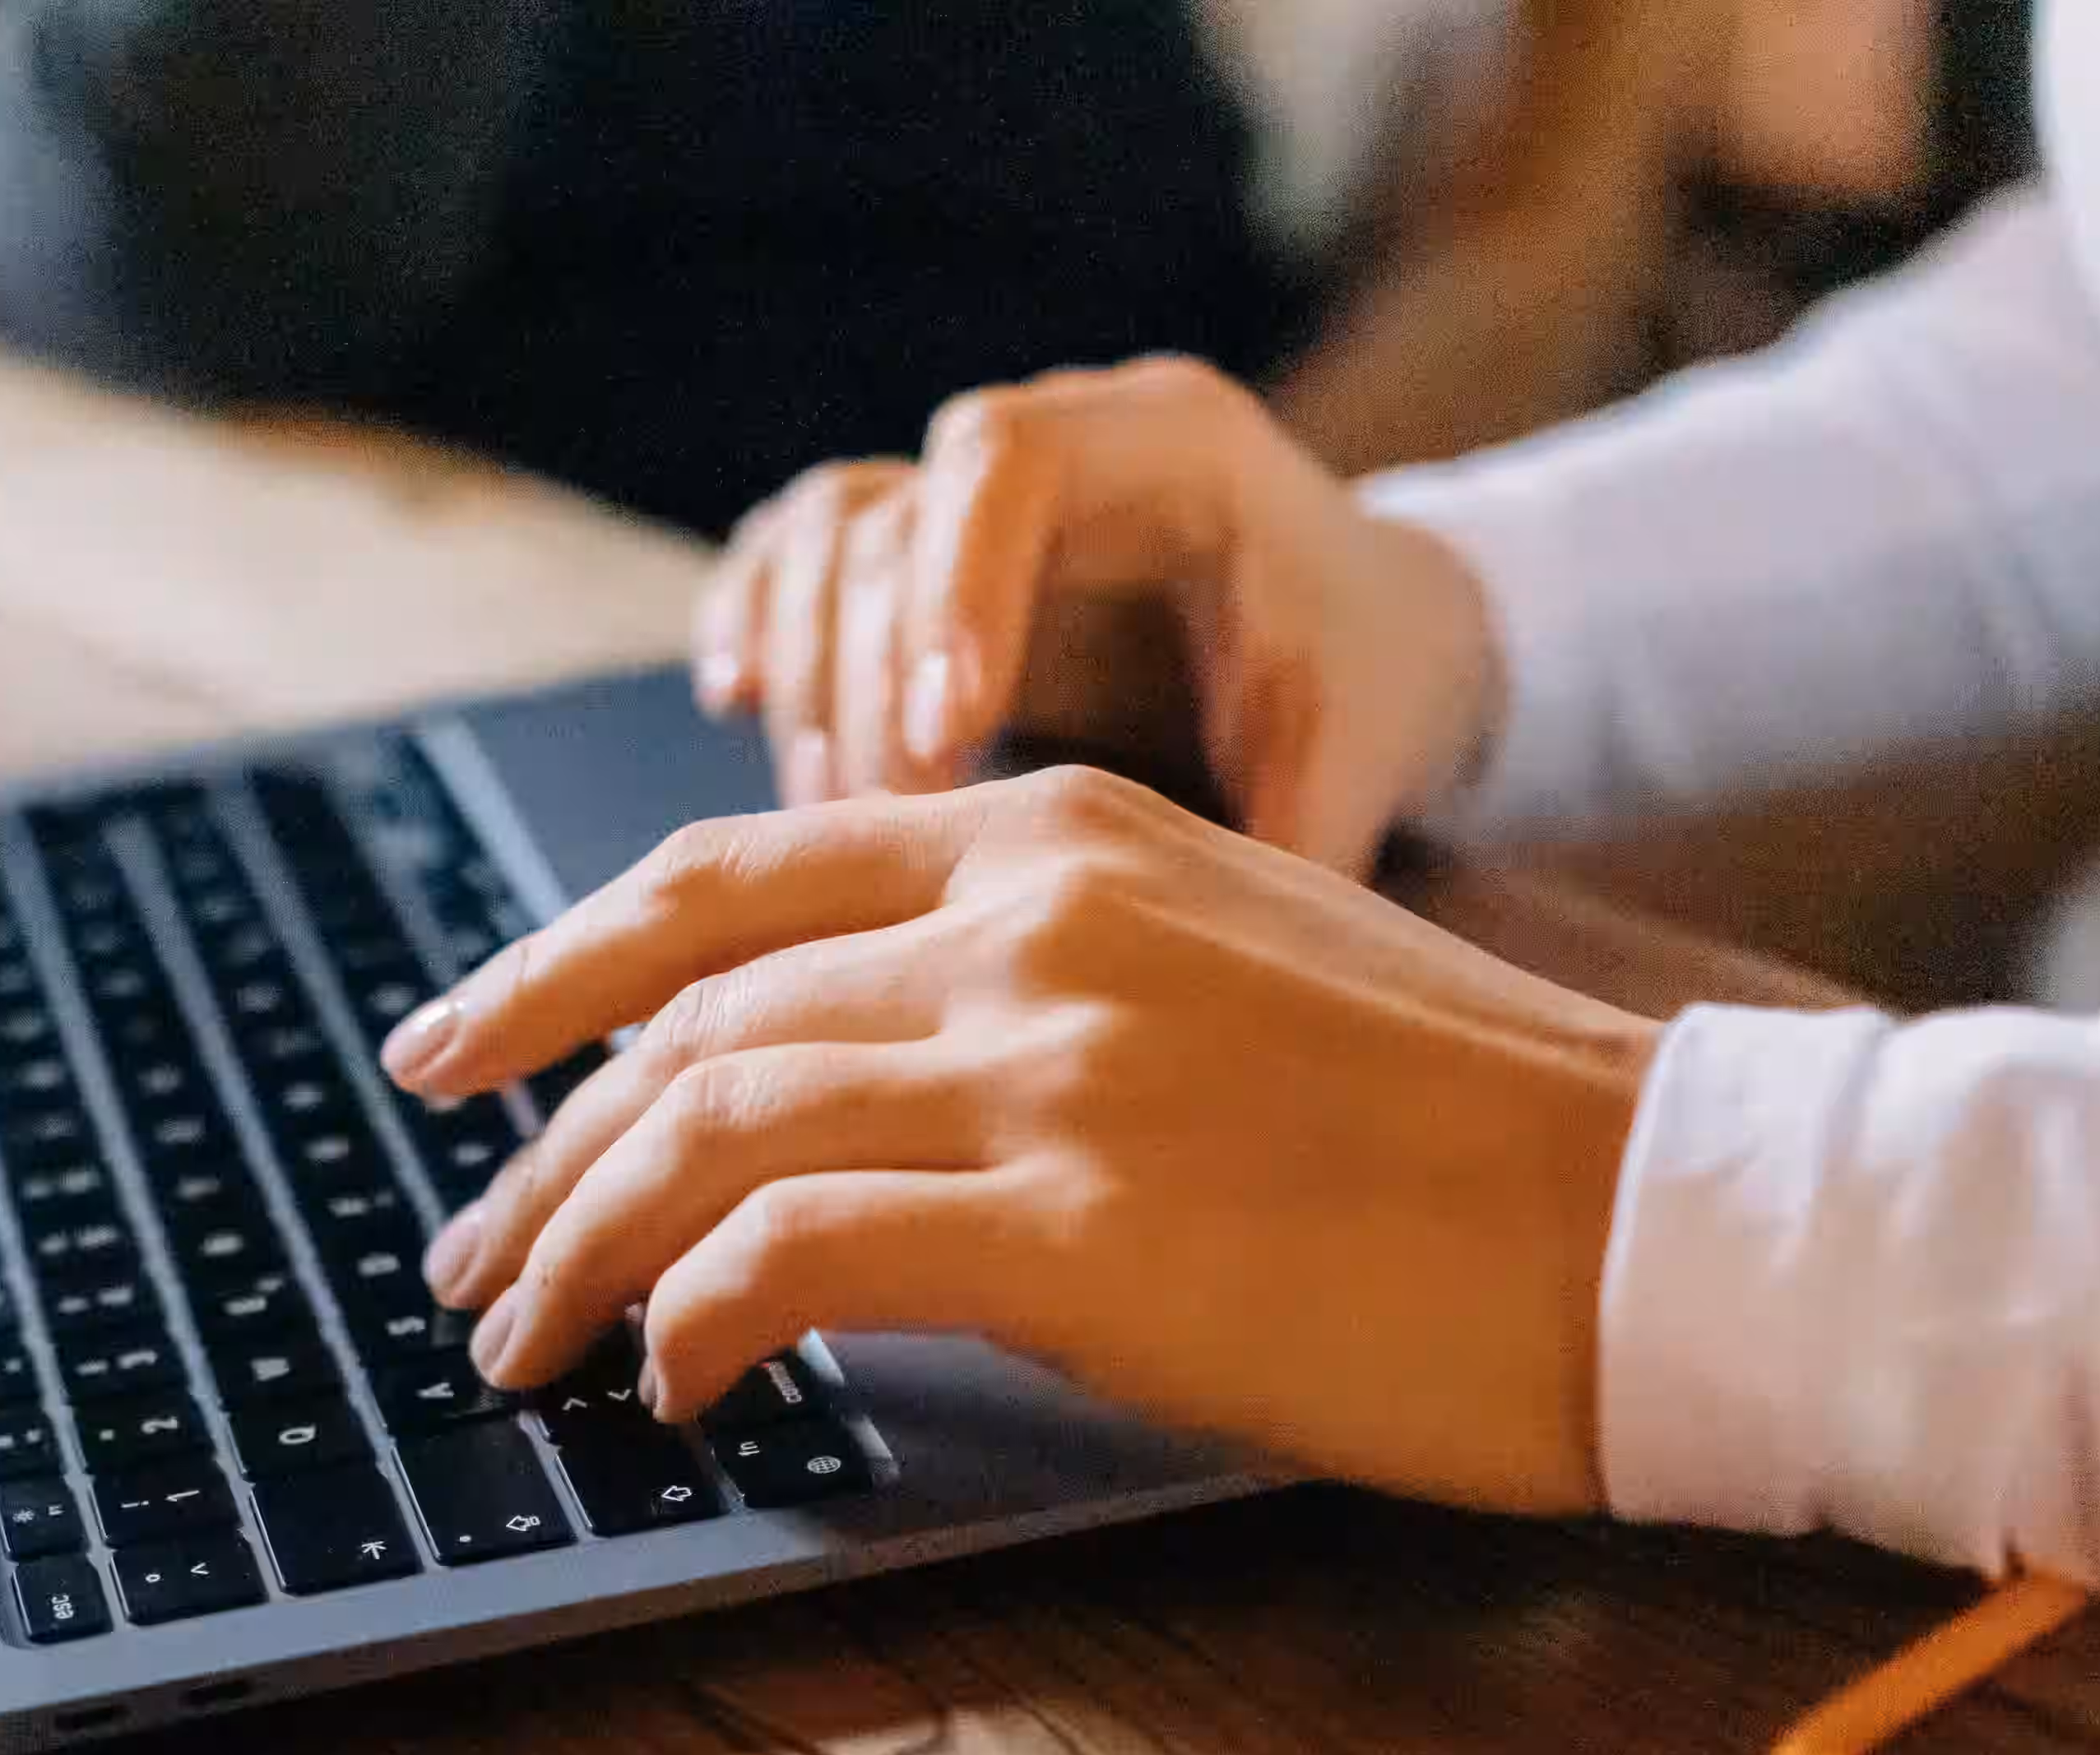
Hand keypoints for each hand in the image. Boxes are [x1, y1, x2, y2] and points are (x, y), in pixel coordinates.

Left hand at [378, 769, 1653, 1515]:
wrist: (1661, 1215)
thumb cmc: (1471, 1136)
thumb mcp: (1235, 972)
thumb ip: (1049, 988)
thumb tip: (879, 1098)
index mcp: (1063, 837)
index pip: (726, 882)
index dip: (555, 970)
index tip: (459, 1051)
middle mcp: (1028, 921)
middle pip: (684, 1015)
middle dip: (540, 1145)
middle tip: (464, 1252)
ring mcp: (1045, 1067)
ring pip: (701, 1132)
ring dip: (578, 1253)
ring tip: (522, 1345)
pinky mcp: (1066, 1226)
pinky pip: (780, 1256)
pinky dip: (685, 1321)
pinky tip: (670, 1383)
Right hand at [691, 357, 1504, 871]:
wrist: (1364, 644)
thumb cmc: (1361, 699)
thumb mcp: (1349, 766)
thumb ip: (1272, 838)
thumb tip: (1173, 968)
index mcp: (1173, 446)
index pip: (1007, 460)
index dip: (952, 590)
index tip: (949, 734)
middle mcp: (1057, 442)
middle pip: (892, 514)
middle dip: (866, 676)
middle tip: (882, 821)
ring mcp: (973, 493)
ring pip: (824, 536)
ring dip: (806, 678)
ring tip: (829, 814)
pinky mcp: (916, 558)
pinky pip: (794, 554)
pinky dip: (753, 622)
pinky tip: (735, 708)